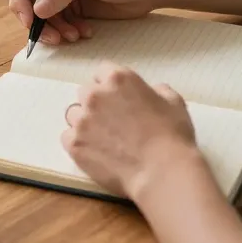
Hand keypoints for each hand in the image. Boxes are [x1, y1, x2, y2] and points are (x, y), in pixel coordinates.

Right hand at [5, 0, 160, 44]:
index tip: (30, 19)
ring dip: (54, 29)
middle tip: (51, 37)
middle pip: (27, 0)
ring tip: (74, 36)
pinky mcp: (72, 6)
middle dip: (37, 20)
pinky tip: (84, 32)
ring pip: (41, 16)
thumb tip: (36, 10)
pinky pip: (57, 23)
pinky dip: (66, 31)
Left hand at [62, 62, 198, 200]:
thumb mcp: (173, 102)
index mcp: (118, 79)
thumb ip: (157, 90)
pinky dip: (78, 142)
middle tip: (112, 120)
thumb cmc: (172, 136)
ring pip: (73, 114)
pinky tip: (95, 151)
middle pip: (86, 92)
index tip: (117, 98)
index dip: (110, 85)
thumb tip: (151, 91)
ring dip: (85, 122)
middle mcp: (95, 95)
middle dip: (97, 103)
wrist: (161, 171)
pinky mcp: (74, 144)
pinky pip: (68, 137)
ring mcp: (81, 120)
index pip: (102, 72)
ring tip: (103, 138)